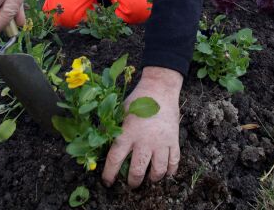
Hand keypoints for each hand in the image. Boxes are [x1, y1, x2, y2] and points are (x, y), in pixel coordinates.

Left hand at [102, 66, 182, 187]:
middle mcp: (144, 141)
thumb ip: (113, 128)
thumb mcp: (120, 112)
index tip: (107, 182)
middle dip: (133, 182)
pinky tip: (166, 173)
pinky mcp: (173, 140)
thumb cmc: (137, 99)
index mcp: (128, 133)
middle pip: (138, 171)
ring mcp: (161, 142)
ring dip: (153, 178)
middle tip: (131, 184)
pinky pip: (174, 161)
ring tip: (149, 179)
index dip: (109, 174)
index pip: (115, 160)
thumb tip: (99, 143)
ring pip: (158, 170)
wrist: (160, 88)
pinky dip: (170, 170)